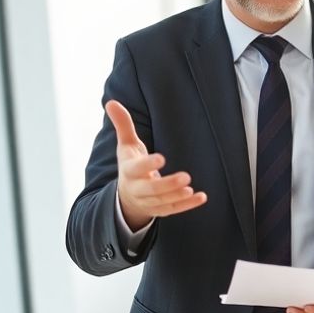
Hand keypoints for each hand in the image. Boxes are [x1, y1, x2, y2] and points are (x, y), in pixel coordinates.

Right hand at [107, 100, 206, 230]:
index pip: (136, 169)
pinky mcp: (161, 210)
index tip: (162, 158)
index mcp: (129, 171)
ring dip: (177, 197)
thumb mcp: (126, 145)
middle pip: (151, 190)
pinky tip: (202, 197)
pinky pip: (174, 210)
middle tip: (186, 177)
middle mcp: (138, 189)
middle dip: (167, 184)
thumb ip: (122, 125)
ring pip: (163, 202)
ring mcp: (150, 202)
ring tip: (191, 189)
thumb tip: (111, 102)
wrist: (127, 197)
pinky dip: (188, 206)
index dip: (148, 164)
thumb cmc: (130, 164)